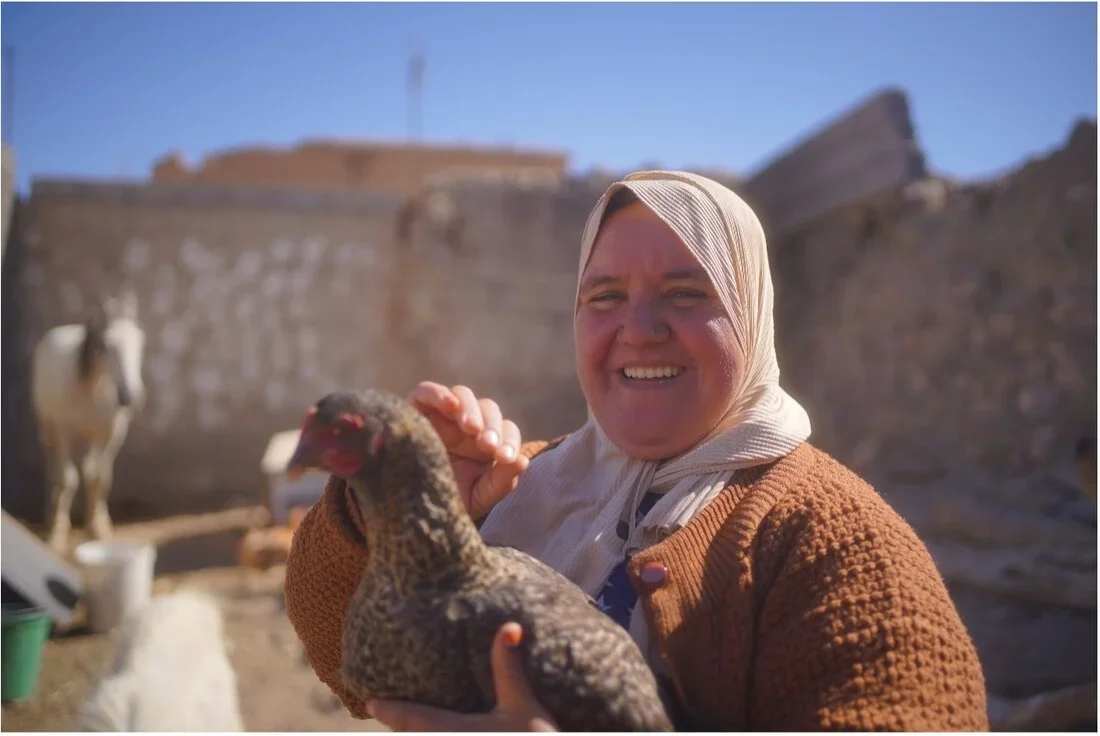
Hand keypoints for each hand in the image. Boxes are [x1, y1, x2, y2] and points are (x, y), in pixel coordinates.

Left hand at [367, 622, 556, 731]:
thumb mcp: (524, 704)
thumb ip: (509, 667)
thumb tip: (509, 626)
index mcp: (459, 730)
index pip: (414, 719)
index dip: (391, 711)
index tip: (370, 704)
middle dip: (400, 728)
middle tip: (385, 716)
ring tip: (406, 729)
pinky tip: (435, 734)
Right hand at [406, 382, 528, 520]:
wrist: (408, 512)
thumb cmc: (447, 502)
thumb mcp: (478, 496)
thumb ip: (501, 481)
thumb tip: (522, 462)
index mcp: (485, 444)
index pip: (506, 430)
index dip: (509, 441)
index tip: (505, 458)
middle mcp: (465, 426)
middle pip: (488, 408)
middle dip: (492, 425)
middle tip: (487, 446)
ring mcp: (441, 416)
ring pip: (463, 395)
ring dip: (470, 410)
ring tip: (471, 429)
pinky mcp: (414, 411)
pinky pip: (426, 391)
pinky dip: (438, 393)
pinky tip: (450, 406)